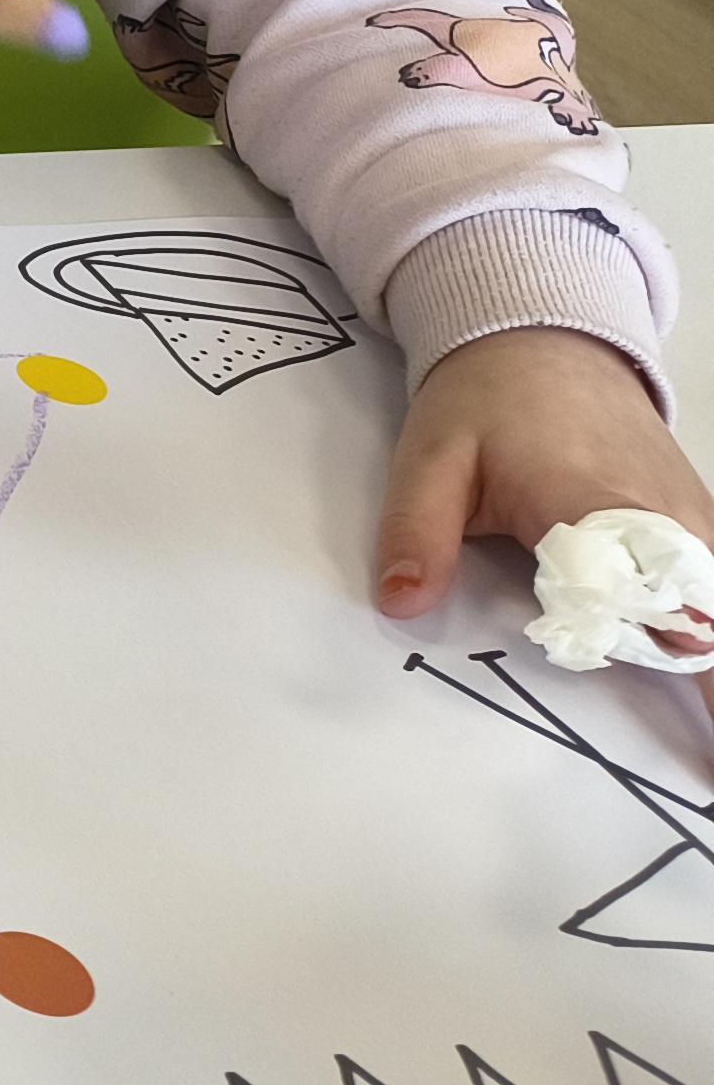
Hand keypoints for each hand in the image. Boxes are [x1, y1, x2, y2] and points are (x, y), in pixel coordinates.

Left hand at [378, 326, 713, 706]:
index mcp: (604, 507)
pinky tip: (713, 691)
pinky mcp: (703, 525)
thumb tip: (403, 603)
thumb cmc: (487, 400)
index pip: (657, 607)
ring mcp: (699, 522)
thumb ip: (416, 533)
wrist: (544, 337)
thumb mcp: (430, 459)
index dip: (691, 670)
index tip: (708, 747)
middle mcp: (671, 520)